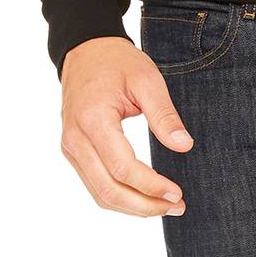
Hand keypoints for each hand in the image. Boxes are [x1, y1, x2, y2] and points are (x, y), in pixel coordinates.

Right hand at [59, 36, 195, 217]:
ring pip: (99, 193)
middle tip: (177, 206)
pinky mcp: (72, 151)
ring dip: (131, 207)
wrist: (86, 50)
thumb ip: (164, 114)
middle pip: (108, 190)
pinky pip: (94, 183)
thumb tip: (184, 146)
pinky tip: (142, 196)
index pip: (123, 168)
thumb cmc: (117, 61)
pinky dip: (118, 196)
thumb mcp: (146, 79)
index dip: (151, 186)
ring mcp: (70, 147)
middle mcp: (76, 139)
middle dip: (144, 206)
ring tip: (163, 206)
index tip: (177, 193)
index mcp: (93, 120)